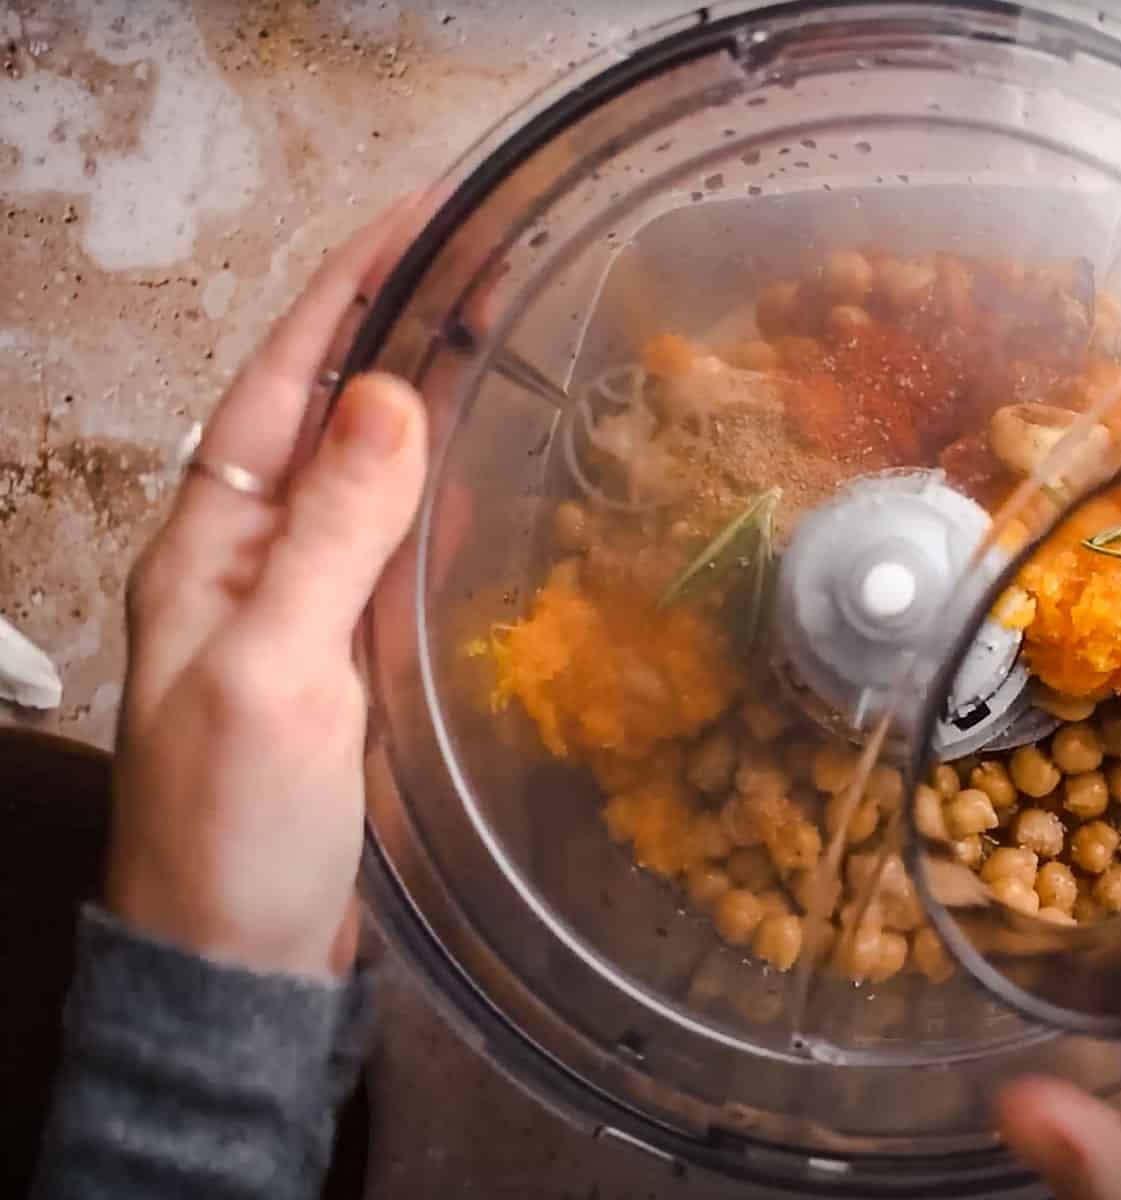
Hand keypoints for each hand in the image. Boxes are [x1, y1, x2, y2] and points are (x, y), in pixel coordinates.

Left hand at [108, 199, 428, 979]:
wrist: (239, 959)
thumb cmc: (235, 826)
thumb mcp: (276, 672)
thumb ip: (331, 536)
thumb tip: (390, 398)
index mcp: (212, 544)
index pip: (281, 383)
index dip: (348, 292)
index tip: (421, 217)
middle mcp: (252, 557)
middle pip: (327, 413)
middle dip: (397, 328)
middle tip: (487, 260)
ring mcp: (300, 605)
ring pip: (367, 474)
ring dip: (423, 400)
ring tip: (493, 335)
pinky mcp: (345, 654)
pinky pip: (392, 548)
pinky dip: (434, 494)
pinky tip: (471, 469)